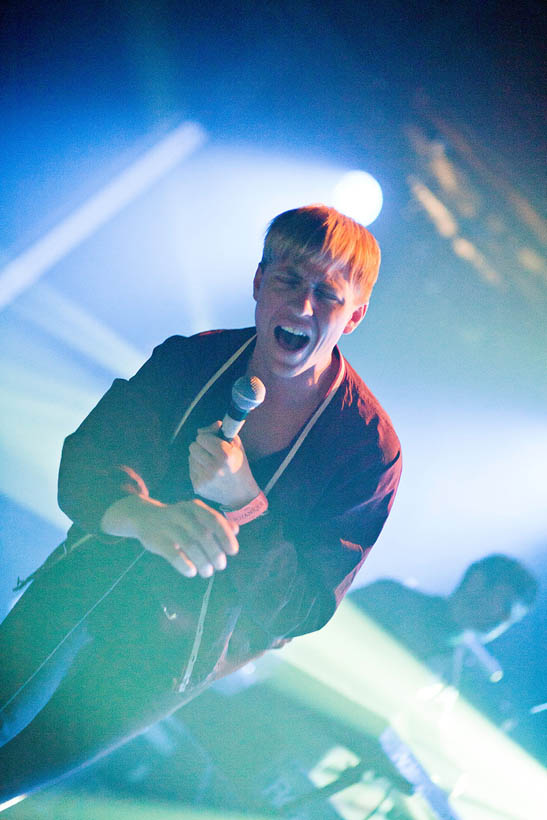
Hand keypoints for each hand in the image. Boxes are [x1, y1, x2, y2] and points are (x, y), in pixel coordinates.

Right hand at [101, 495, 238, 578]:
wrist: (144, 516)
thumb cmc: (178, 518)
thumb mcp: (196, 514)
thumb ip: (215, 521)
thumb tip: (235, 530)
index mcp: (195, 507)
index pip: (214, 520)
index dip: (225, 536)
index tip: (233, 551)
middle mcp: (182, 514)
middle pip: (202, 535)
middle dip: (215, 552)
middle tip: (221, 565)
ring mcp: (168, 527)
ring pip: (189, 545)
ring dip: (202, 561)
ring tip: (208, 572)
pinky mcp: (157, 540)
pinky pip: (173, 554)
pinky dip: (184, 565)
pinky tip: (191, 572)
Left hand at [189, 421, 260, 508]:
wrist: (241, 494)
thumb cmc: (239, 465)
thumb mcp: (236, 445)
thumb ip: (220, 431)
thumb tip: (200, 429)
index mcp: (225, 455)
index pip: (202, 437)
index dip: (208, 437)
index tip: (214, 442)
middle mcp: (214, 467)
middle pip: (193, 446)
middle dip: (201, 446)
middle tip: (210, 451)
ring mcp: (205, 479)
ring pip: (191, 458)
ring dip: (199, 458)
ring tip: (211, 464)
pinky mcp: (198, 487)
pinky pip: (191, 470)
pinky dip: (198, 469)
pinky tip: (209, 473)